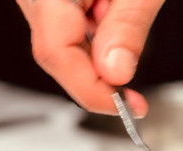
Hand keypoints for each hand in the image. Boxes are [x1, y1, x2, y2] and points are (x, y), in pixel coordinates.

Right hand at [19, 0, 164, 115]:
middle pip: (56, 55)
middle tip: (133, 96)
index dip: (91, 88)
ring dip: (98, 55)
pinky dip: (95, 38)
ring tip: (125, 22)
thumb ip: (127, 26)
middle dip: (98, 79)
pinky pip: (64, 30)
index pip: (56, 52)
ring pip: (60, 47)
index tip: (126, 107)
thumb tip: (115, 74)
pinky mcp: (49, 2)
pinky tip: (112, 18)